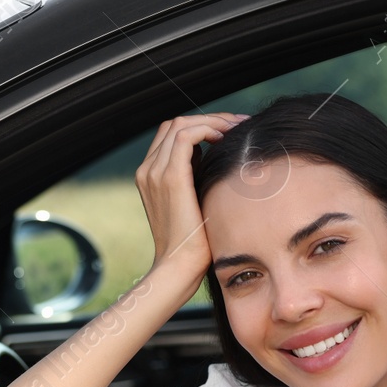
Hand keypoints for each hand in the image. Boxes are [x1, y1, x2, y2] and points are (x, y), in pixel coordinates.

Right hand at [135, 113, 247, 280]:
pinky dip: (208, 129)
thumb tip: (217, 157)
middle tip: (239, 124)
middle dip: (210, 119)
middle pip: (175, 124)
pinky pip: (186, 136)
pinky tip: (226, 139)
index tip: (230, 131)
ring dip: (212, 121)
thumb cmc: (195, 242)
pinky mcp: (169, 177)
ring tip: (237, 128)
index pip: (172, 135)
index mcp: (150, 176)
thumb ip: (197, 179)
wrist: (180, 267)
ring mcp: (154, 172)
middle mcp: (147, 170)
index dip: (202, 126)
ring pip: (180, 124)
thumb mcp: (195, 203)